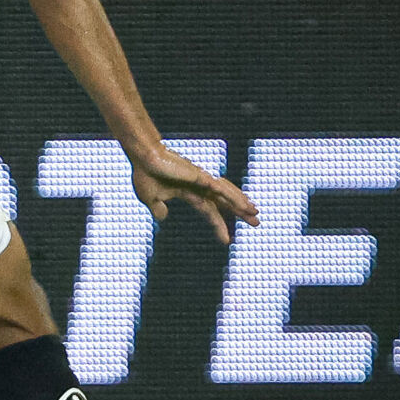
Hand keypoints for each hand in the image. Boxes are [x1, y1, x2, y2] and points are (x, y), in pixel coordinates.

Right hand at [126, 141, 259, 245]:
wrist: (143, 158)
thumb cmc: (145, 174)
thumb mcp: (150, 198)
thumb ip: (157, 208)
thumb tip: (163, 217)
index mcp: (189, 193)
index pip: (209, 211)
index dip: (218, 225)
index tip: (227, 241)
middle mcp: (199, 186)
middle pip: (224, 202)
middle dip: (240, 213)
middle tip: (256, 223)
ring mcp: (202, 180)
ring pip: (227, 195)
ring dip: (242, 205)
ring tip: (255, 214)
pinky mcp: (201, 176)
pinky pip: (222, 189)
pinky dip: (234, 197)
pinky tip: (244, 205)